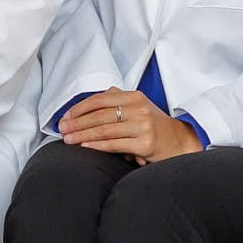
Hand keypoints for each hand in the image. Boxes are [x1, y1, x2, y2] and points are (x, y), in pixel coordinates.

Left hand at [54, 88, 201, 162]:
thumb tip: (89, 101)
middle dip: (77, 123)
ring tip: (69, 140)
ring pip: (105, 129)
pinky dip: (97, 145)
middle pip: (100, 115)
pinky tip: (85, 146)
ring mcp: (143, 126)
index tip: (66, 117)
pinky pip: (115, 144)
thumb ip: (116, 101)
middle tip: (62, 129)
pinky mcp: (145, 143)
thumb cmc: (154, 126)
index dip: (80, 108)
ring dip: (83, 135)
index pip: (101, 99)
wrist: (180, 141)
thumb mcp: (138, 108)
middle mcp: (139, 109)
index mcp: (135, 97)